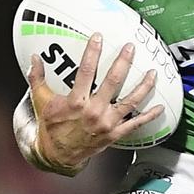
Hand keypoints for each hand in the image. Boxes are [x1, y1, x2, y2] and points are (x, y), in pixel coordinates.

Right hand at [28, 33, 163, 170]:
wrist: (58, 155)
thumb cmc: (51, 127)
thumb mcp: (41, 101)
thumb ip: (37, 78)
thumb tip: (34, 58)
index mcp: (76, 102)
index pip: (86, 71)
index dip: (93, 52)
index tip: (99, 37)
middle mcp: (94, 111)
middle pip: (113, 82)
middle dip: (123, 62)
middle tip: (130, 47)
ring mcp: (107, 123)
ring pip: (130, 101)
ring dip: (143, 86)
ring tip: (153, 72)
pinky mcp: (115, 134)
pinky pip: (135, 124)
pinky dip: (149, 116)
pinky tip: (160, 107)